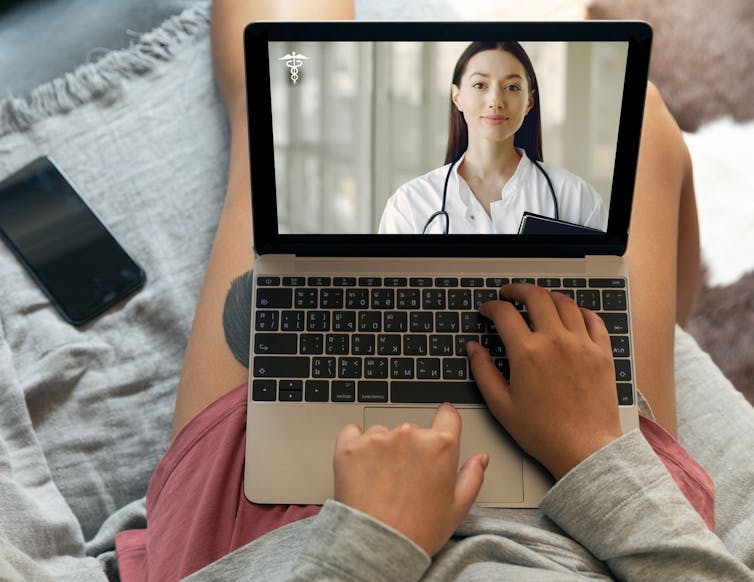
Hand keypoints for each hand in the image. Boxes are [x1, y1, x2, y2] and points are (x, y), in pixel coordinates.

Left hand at [333, 404, 487, 556]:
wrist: (377, 547)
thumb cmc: (418, 530)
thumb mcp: (457, 508)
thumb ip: (472, 476)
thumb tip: (480, 458)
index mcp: (440, 445)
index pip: (448, 414)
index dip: (445, 421)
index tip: (441, 424)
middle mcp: (409, 434)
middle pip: (413, 429)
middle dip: (411, 447)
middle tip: (406, 478)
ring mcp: (378, 438)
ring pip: (384, 433)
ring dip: (383, 448)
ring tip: (382, 481)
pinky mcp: (350, 445)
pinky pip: (353, 432)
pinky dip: (356, 445)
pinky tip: (361, 467)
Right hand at [467, 283, 622, 479]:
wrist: (585, 448)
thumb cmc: (543, 432)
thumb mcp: (501, 405)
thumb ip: (483, 371)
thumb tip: (473, 349)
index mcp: (527, 352)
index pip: (504, 313)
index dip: (491, 307)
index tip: (487, 310)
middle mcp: (555, 340)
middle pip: (535, 296)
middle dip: (518, 289)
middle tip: (509, 293)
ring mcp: (582, 343)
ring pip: (564, 302)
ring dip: (547, 295)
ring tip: (538, 299)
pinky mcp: (601, 351)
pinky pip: (592, 318)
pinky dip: (578, 310)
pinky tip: (570, 314)